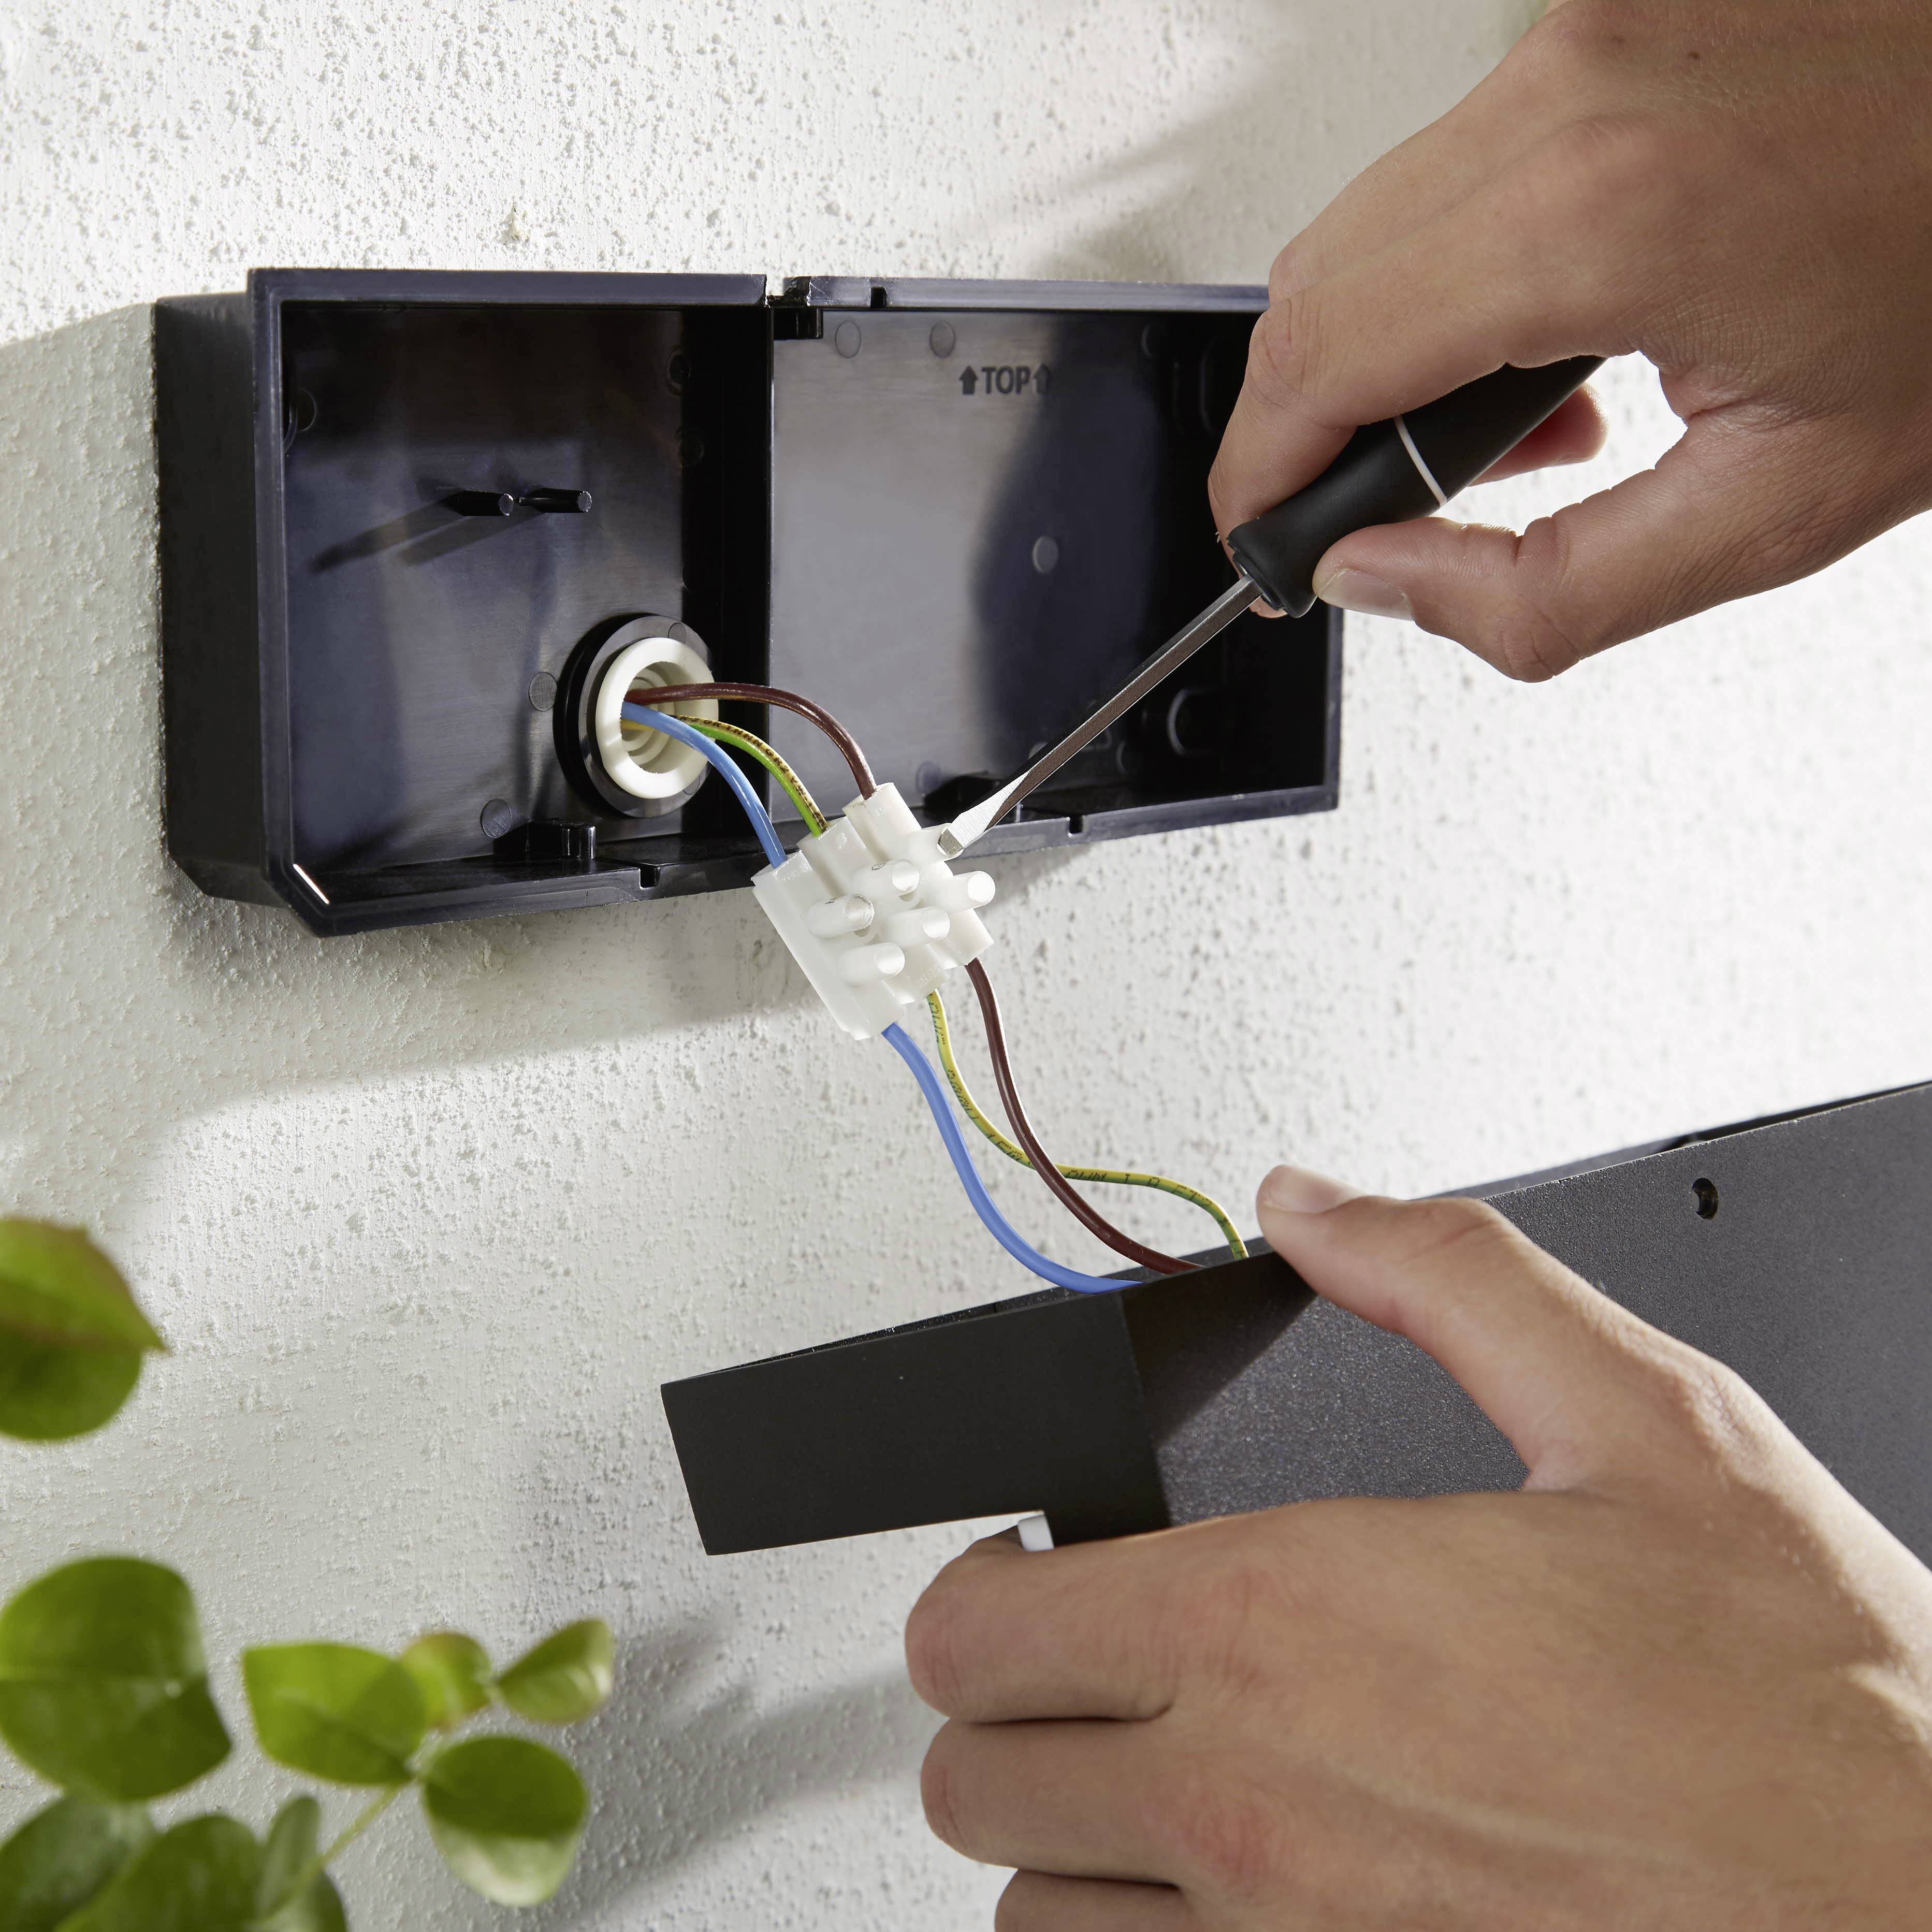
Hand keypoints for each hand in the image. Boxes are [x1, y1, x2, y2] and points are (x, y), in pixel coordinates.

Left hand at [905, 1167, 1931, 1928]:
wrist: (1930, 1907)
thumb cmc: (1803, 1700)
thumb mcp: (1642, 1414)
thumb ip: (1445, 1275)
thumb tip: (1312, 1205)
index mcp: (1285, 1622)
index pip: (974, 1627)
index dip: (982, 1583)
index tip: (1028, 1572)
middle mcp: (1254, 1806)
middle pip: (970, 1780)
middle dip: (1012, 1712)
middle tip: (1089, 1673)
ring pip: (1035, 1918)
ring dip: (1071, 1849)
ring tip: (1158, 1791)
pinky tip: (1224, 1900)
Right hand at [1206, 0, 1931, 677]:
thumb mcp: (1772, 511)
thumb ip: (1542, 592)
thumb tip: (1380, 579)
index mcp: (1603, 215)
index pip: (1318, 356)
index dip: (1259, 472)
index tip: (1261, 538)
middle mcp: (1573, 86)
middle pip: (1315, 280)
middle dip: (1313, 419)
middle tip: (1387, 506)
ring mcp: (1584, 27)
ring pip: (1369, 215)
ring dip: (1391, 344)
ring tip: (1529, 422)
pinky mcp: (1604, 9)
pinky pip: (1450, 155)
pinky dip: (1457, 264)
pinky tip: (1562, 323)